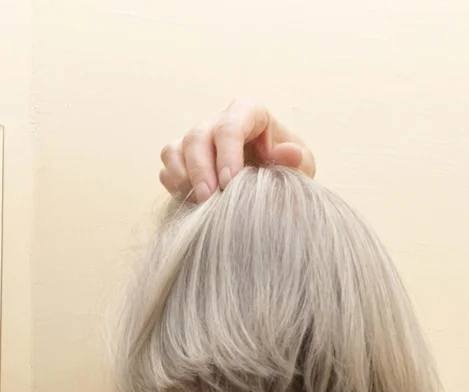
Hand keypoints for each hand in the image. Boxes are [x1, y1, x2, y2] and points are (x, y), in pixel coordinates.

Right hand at [160, 98, 316, 203]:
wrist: (270, 187)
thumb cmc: (285, 170)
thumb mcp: (302, 165)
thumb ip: (296, 160)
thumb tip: (288, 152)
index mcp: (248, 112)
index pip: (231, 126)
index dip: (227, 154)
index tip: (231, 184)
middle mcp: (217, 121)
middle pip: (197, 136)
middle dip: (200, 169)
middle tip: (209, 199)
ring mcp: (196, 140)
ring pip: (174, 149)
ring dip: (181, 177)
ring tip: (197, 203)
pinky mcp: (181, 160)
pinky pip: (166, 168)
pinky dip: (174, 186)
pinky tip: (190, 202)